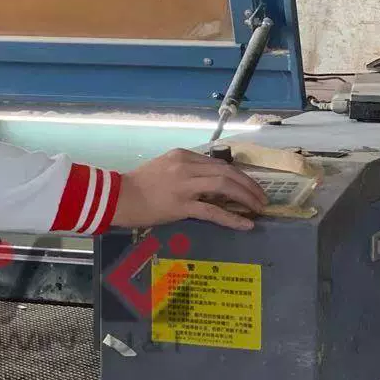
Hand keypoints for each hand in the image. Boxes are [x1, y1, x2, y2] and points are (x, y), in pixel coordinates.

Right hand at [112, 149, 269, 230]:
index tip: (249, 185)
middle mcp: (186, 166)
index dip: (239, 175)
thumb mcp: (163, 167)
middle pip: (228, 172)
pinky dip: (233, 218)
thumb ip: (185, 170)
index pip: (219, 163)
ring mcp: (184, 185)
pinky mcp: (181, 205)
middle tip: (262, 198)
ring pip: (225, 187)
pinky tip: (246, 224)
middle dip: (249, 185)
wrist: (117, 197)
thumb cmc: (137, 184)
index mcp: (182, 155)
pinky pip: (213, 211)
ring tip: (259, 208)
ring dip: (247, 197)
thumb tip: (209, 184)